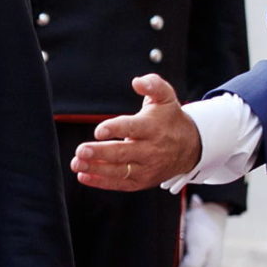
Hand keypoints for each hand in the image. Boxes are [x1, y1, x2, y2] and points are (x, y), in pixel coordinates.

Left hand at [73, 74, 203, 191]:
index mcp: (153, 128)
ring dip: (96, 169)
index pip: (133, 128)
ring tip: (77, 164)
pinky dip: (101, 182)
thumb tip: (137, 82)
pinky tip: (83, 177)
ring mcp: (146, 168)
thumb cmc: (170, 119)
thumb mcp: (166, 97)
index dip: (115, 129)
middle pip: (123, 153)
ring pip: (119, 171)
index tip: (98, 130)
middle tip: (80, 151)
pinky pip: (120, 184)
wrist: (190, 147)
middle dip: (100, 153)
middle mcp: (151, 150)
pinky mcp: (142, 181)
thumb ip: (153, 85)